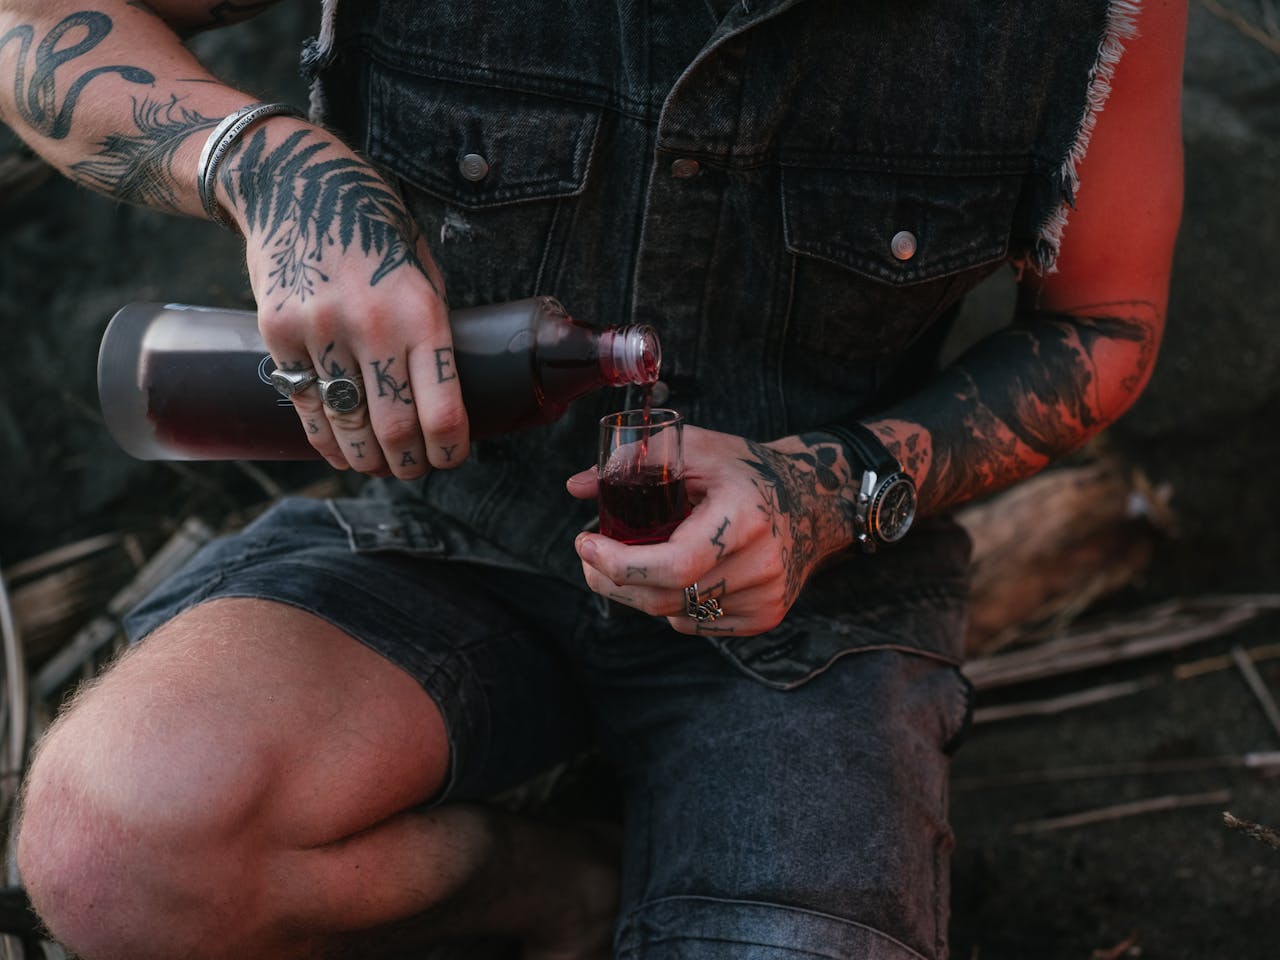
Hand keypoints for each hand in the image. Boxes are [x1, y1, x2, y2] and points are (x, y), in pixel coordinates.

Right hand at [221, 116, 467, 476]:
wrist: (298, 185)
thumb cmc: (376, 231)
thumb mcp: (424, 272)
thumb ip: (432, 333)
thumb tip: (445, 401)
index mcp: (421, 313)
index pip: (442, 410)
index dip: (449, 450)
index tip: (450, 458)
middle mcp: (371, 326)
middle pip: (393, 430)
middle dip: (408, 464)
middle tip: (412, 469)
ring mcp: (319, 330)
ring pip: (346, 425)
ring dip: (366, 461)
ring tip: (377, 466)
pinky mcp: (278, 333)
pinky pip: (304, 404)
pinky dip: (324, 438)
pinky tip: (338, 450)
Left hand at [566, 427, 856, 636]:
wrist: (813, 501)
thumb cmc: (747, 471)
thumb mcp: (698, 448)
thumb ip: (638, 460)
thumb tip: (576, 487)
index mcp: (744, 520)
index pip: (673, 565)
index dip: (619, 564)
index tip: (584, 543)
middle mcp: (760, 566)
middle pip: (665, 597)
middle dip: (612, 582)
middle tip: (588, 557)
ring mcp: (765, 598)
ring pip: (675, 614)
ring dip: (640, 592)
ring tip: (629, 559)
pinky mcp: (764, 618)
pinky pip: (695, 622)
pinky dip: (672, 602)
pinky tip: (675, 574)